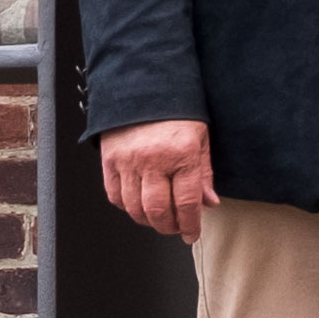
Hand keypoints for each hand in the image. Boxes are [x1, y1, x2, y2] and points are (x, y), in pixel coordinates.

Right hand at [101, 119, 218, 241]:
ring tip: (157, 218)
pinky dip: (126, 206)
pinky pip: (115, 195)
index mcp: (181, 153)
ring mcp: (128, 161)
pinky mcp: (109, 159)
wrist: (143, 85)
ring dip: (147, 220)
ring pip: (135, 208)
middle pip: (158, 211)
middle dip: (168, 227)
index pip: (186, 203)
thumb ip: (204, 173)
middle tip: (174, 228)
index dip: (190, 225)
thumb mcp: (199, 138)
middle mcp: (153, 159)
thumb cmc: (175, 110)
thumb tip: (208, 203)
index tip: (191, 233)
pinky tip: (137, 204)